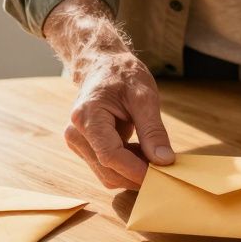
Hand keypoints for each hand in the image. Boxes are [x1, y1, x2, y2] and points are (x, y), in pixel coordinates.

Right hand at [64, 52, 172, 189]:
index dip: (135, 170)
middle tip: (164, 171)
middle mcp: (76, 133)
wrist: (103, 65)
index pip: (110, 155)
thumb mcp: (144, 97)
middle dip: (136, 175)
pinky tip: (142, 152)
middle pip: (107, 170)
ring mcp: (77, 142)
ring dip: (132, 172)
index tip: (160, 176)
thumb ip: (153, 131)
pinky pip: (106, 167)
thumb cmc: (122, 75)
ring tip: (153, 155)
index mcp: (87, 116)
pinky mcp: (84, 148)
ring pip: (107, 174)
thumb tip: (164, 161)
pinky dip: (127, 166)